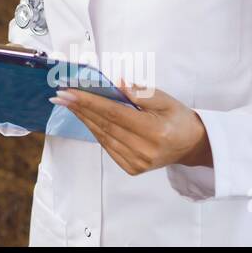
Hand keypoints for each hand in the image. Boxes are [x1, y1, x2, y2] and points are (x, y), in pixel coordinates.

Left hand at [50, 78, 212, 175]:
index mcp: (154, 132)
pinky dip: (94, 130)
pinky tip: (85, 117)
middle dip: (80, 108)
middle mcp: (144, 151)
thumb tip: (115, 84)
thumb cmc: (178, 118)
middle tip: (60, 95)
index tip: (69, 91)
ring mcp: (137, 163)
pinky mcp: (131, 168)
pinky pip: (107, 146)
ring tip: (67, 103)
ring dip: (83, 118)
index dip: (90, 101)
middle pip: (104, 125)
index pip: (114, 113)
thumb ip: (140, 92)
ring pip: (102, 137)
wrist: (191, 145)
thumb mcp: (165, 99)